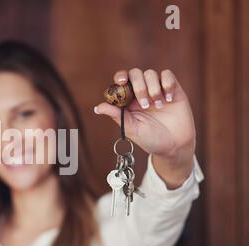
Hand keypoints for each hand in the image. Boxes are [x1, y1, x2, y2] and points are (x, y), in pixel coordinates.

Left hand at [94, 68, 195, 188]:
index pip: (122, 81)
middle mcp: (142, 92)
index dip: (120, 77)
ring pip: (150, 73)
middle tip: (145, 105)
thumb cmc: (150, 139)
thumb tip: (97, 108)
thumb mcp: (131, 129)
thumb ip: (116, 115)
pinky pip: (168, 75)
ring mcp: (157, 89)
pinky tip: (168, 99)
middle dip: (139, 86)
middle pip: (135, 73)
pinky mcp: (173, 89)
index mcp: (129, 100)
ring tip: (158, 106)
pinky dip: (167, 83)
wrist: (174, 146)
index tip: (121, 82)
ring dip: (153, 88)